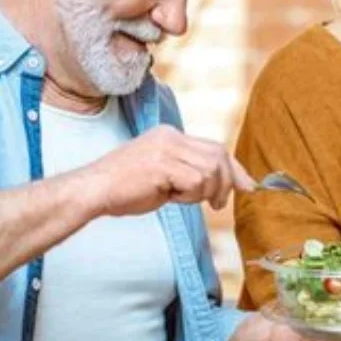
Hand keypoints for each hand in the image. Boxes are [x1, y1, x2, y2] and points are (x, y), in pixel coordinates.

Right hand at [78, 125, 256, 216]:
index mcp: (170, 135)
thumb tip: (223, 187)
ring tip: (181, 199)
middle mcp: (170, 136)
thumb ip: (190, 174)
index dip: (234, 168)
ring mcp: (166, 148)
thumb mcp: (163, 176)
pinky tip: (171, 198)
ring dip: (202, 192)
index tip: (247, 186)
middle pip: (219, 156)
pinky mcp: (162, 164)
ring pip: (210, 170)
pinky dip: (189, 196)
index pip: (215, 147)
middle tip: (218, 205)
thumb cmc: (125, 189)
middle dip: (226, 183)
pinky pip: (195, 182)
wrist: (93, 191)